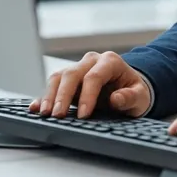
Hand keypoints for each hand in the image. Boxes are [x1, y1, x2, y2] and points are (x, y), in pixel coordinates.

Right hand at [29, 51, 151, 118]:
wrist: (129, 89)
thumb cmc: (135, 92)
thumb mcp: (141, 97)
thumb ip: (130, 97)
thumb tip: (116, 98)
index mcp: (110, 61)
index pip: (94, 76)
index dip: (87, 95)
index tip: (83, 115)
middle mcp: (92, 61)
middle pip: (72, 74)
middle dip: (63, 95)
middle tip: (59, 115)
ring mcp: (78, 69)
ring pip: (59, 77)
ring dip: (50, 95)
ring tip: (45, 114)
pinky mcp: (68, 81)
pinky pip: (53, 84)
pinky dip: (43, 96)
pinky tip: (36, 107)